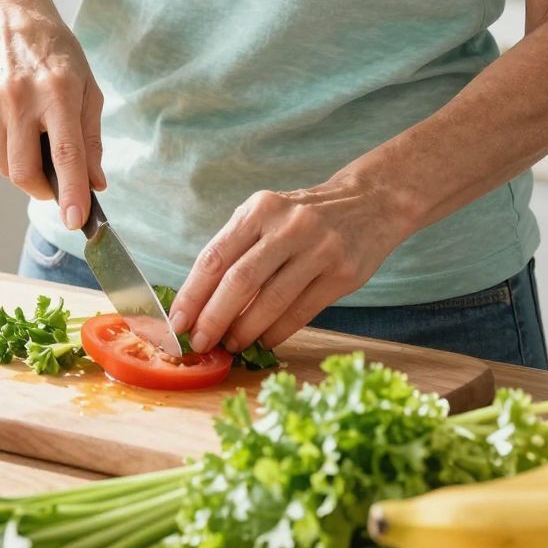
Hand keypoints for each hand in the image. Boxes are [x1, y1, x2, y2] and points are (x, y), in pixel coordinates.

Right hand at [0, 0, 104, 229]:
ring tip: (35, 136)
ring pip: (5, 167)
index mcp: (58, 91)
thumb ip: (92, 139)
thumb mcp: (88, 88)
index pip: (65, 154)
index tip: (74, 221)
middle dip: (43, 190)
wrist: (5, 18)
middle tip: (56, 184)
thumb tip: (94, 185)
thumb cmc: (56, 55)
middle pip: (24, 172)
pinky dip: (5, 150)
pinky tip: (14, 121)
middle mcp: (20, 98)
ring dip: (25, 168)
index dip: (70, 192)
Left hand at [167, 176, 398, 352]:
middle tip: (200, 341)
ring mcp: (319, 249)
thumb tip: (199, 302)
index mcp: (260, 209)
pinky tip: (263, 341)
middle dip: (214, 318)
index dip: (193, 294)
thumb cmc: (302, 217)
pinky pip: (301, 312)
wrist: (369, 203)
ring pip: (271, 301)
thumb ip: (236, 249)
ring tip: (230, 345)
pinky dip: (277, 332)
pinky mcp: (342, 273)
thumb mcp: (267, 215)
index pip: (215, 257)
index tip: (178, 322)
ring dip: (245, 330)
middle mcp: (288, 226)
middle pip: (240, 281)